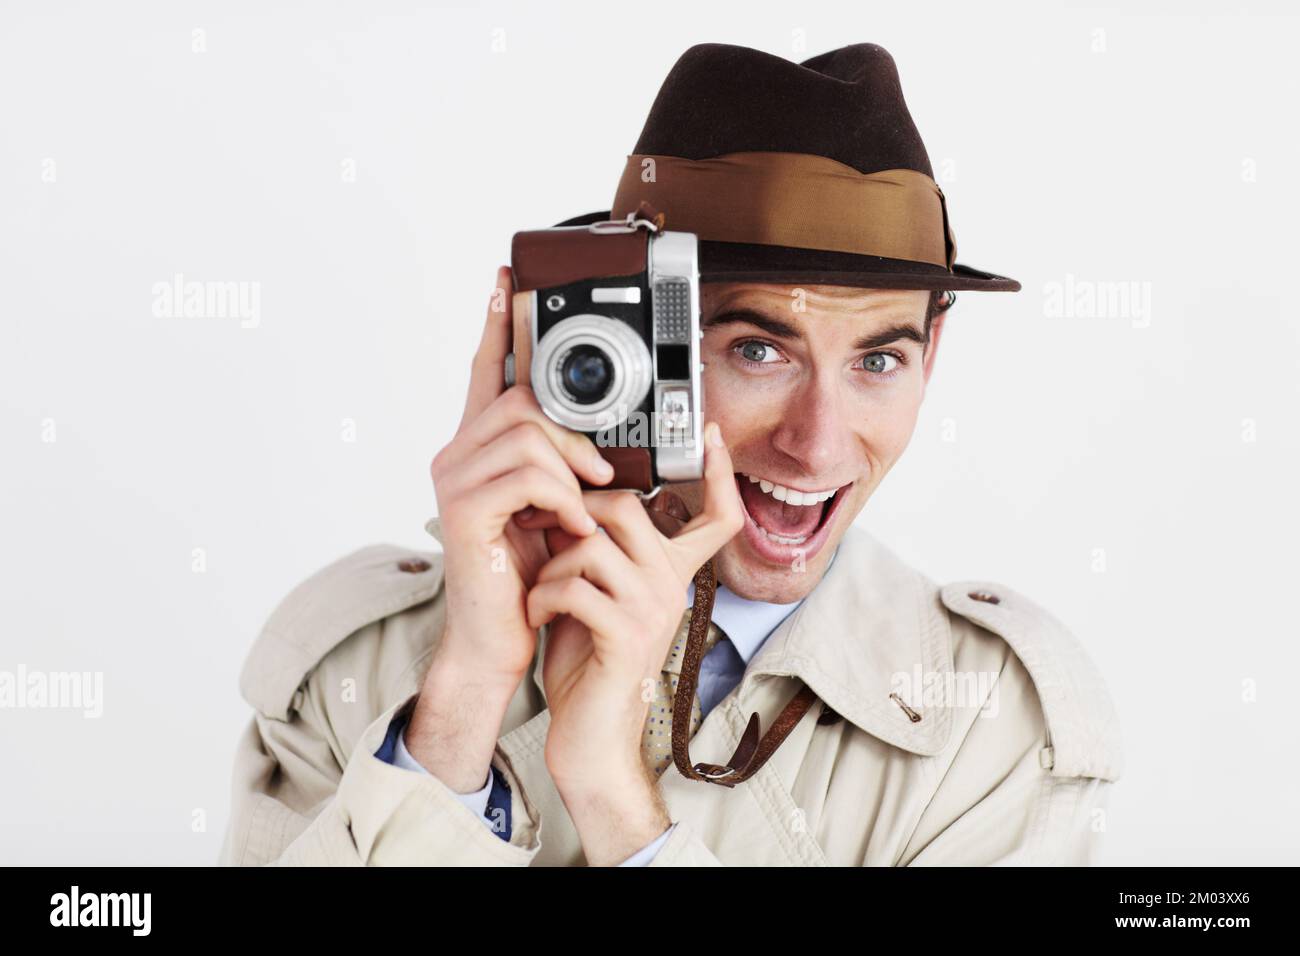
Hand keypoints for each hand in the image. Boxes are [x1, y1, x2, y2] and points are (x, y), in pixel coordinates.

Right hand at [404, 266, 613, 792]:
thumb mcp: (557, 508)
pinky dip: (562, 499)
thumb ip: (566, 467)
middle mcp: (459, 454)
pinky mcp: (463, 510)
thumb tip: (604, 443)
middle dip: (572, 429)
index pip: (487, 372)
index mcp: (481, 448)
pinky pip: (526, 476)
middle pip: (520, 400)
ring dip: (573, 468)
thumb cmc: (528, 574)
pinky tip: (572, 526)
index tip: (508, 281)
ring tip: (588, 505)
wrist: (500, 635)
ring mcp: (455, 480)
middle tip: (600, 471)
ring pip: (527, 434)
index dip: (497, 326)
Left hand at [522, 421, 743, 862]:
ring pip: (591, 546)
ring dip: (550, 565)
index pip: (716, 515)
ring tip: (540, 591)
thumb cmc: (588, 660)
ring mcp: (653, 611)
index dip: (720, 474)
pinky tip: (536, 614)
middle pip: (625, 507)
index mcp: (671, 571)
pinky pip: (575, 588)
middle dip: (570, 513)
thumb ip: (594, 546)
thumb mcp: (595, 591)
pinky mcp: (627, 638)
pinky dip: (542, 597)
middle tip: (542, 532)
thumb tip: (567, 494)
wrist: (590, 737)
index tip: (710, 434)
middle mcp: (672, 585)